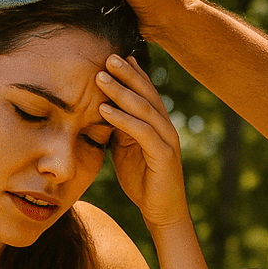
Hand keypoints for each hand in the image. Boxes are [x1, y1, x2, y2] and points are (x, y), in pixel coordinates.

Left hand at [97, 53, 188, 229]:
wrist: (161, 212)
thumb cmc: (142, 180)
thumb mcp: (125, 149)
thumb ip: (118, 128)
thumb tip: (100, 108)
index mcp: (156, 123)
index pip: (144, 91)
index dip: (131, 73)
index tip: (112, 55)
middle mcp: (165, 126)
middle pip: (146, 93)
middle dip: (126, 73)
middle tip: (107, 55)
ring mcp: (167, 140)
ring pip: (144, 108)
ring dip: (121, 91)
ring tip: (100, 77)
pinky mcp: (164, 156)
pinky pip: (142, 132)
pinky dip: (122, 119)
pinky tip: (104, 110)